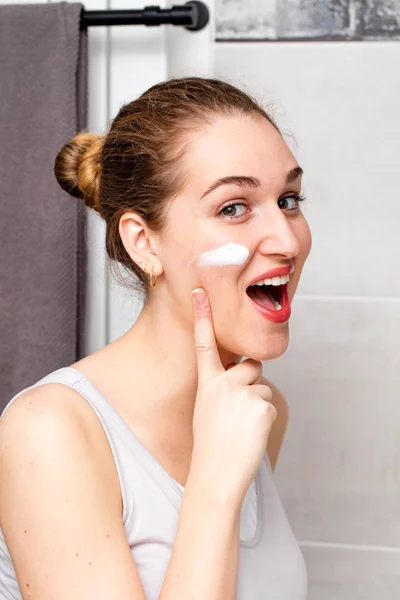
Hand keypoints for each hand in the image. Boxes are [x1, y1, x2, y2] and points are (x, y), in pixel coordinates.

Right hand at [187, 288, 276, 507]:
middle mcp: (223, 383)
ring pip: (262, 388)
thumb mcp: (206, 409)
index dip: (202, 316)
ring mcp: (242, 392)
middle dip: (249, 384)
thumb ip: (222, 388)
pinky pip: (270, 403)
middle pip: (250, 367)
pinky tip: (250, 435)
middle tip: (237, 413)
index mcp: (206, 384)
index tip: (199, 292)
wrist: (215, 476)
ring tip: (240, 429)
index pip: (204, 344)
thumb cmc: (210, 446)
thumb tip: (247, 377)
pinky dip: (264, 419)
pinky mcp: (262, 404)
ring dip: (257, 406)